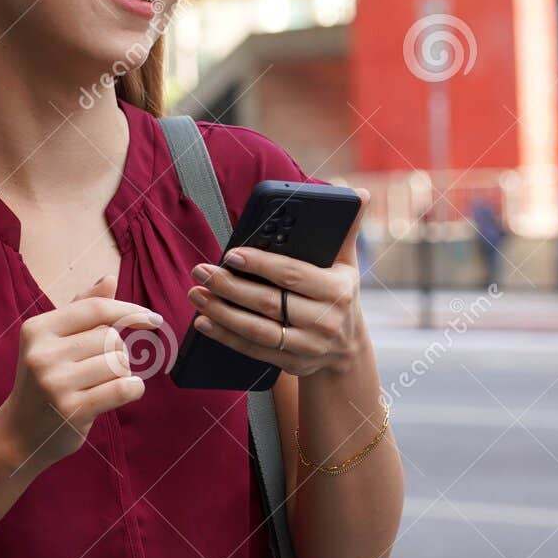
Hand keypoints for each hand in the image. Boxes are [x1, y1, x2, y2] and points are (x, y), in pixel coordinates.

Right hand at [2, 274, 161, 468]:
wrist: (19, 433)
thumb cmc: (44, 380)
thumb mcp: (54, 340)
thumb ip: (82, 308)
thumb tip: (109, 278)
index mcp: (37, 329)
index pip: (96, 308)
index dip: (130, 310)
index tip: (153, 319)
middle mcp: (43, 353)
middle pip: (111, 338)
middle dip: (119, 352)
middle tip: (101, 369)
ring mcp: (55, 383)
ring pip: (119, 363)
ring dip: (123, 373)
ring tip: (102, 384)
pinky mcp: (71, 410)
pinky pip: (123, 388)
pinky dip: (134, 389)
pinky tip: (126, 392)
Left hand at [186, 189, 368, 377]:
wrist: (348, 351)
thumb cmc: (339, 297)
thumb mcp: (347, 266)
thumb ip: (346, 231)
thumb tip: (361, 194)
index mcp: (338, 290)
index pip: (292, 275)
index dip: (260, 264)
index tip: (231, 254)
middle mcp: (324, 320)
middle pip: (269, 303)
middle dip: (230, 286)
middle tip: (202, 271)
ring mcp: (308, 346)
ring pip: (257, 329)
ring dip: (222, 312)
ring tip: (196, 294)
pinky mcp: (292, 363)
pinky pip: (254, 350)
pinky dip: (226, 337)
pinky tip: (204, 321)